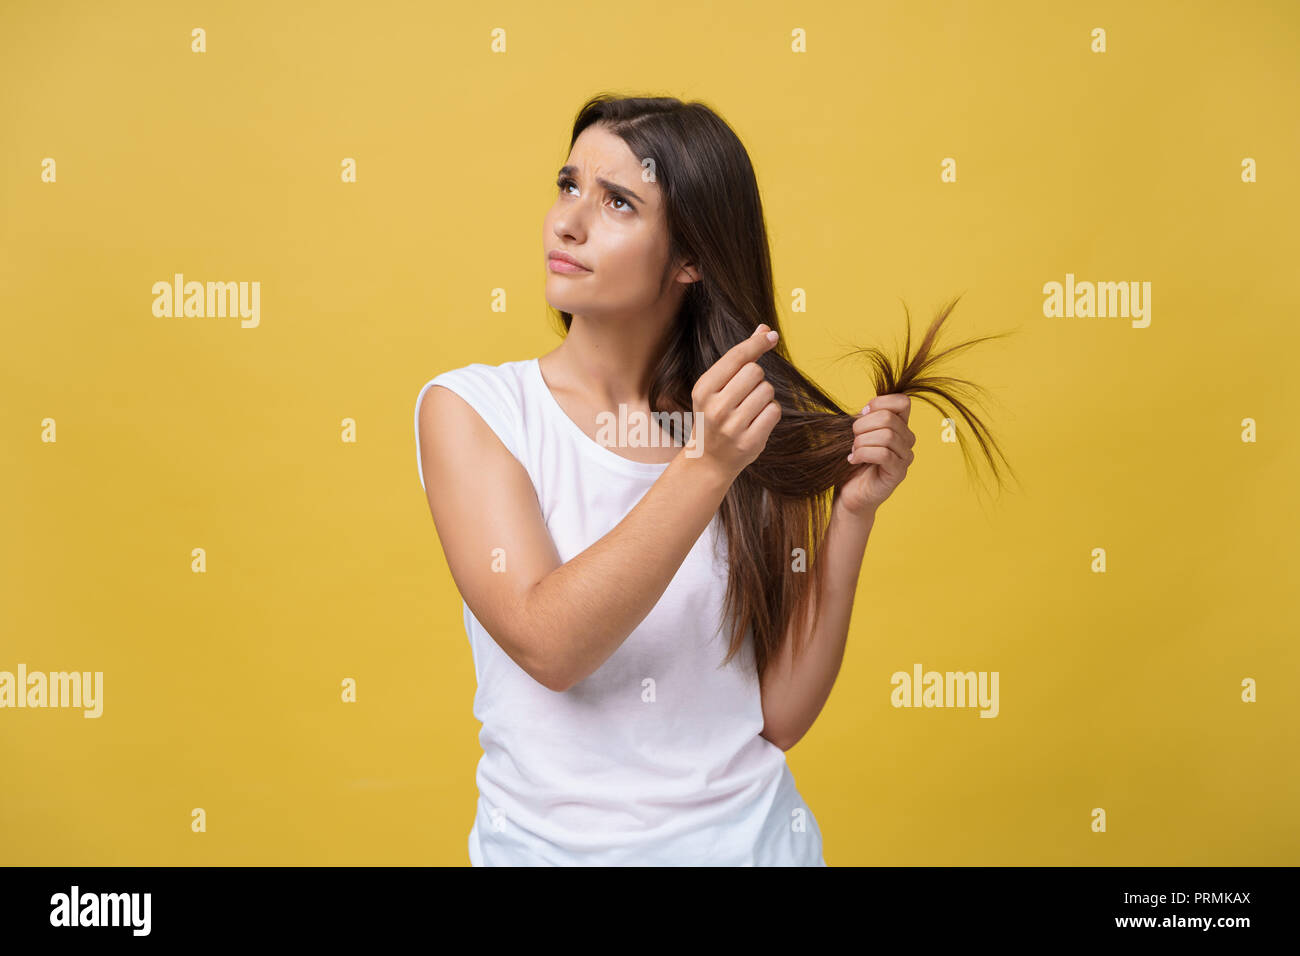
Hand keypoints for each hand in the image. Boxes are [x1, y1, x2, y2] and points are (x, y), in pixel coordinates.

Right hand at [687, 324, 782, 481]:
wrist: (708, 460)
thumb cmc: (715, 417)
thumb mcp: (717, 387)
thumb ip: (739, 358)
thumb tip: (764, 329)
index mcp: (704, 389)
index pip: (737, 357)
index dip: (757, 343)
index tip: (771, 336)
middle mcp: (715, 407)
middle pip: (755, 371)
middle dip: (757, 378)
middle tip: (745, 394)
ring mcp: (732, 426)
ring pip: (767, 391)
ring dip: (764, 397)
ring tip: (749, 410)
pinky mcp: (749, 441)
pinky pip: (774, 411)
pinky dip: (770, 413)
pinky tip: (756, 422)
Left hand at [840, 394, 913, 515]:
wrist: (849, 492)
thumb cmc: (853, 460)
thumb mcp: (858, 433)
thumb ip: (866, 418)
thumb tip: (866, 409)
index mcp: (900, 425)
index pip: (902, 401)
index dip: (879, 403)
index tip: (861, 414)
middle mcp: (907, 439)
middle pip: (889, 418)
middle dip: (862, 425)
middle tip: (852, 438)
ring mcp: (905, 457)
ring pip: (887, 436)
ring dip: (862, 441)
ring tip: (853, 450)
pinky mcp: (898, 473)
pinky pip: (883, 454)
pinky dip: (863, 454)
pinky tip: (853, 459)